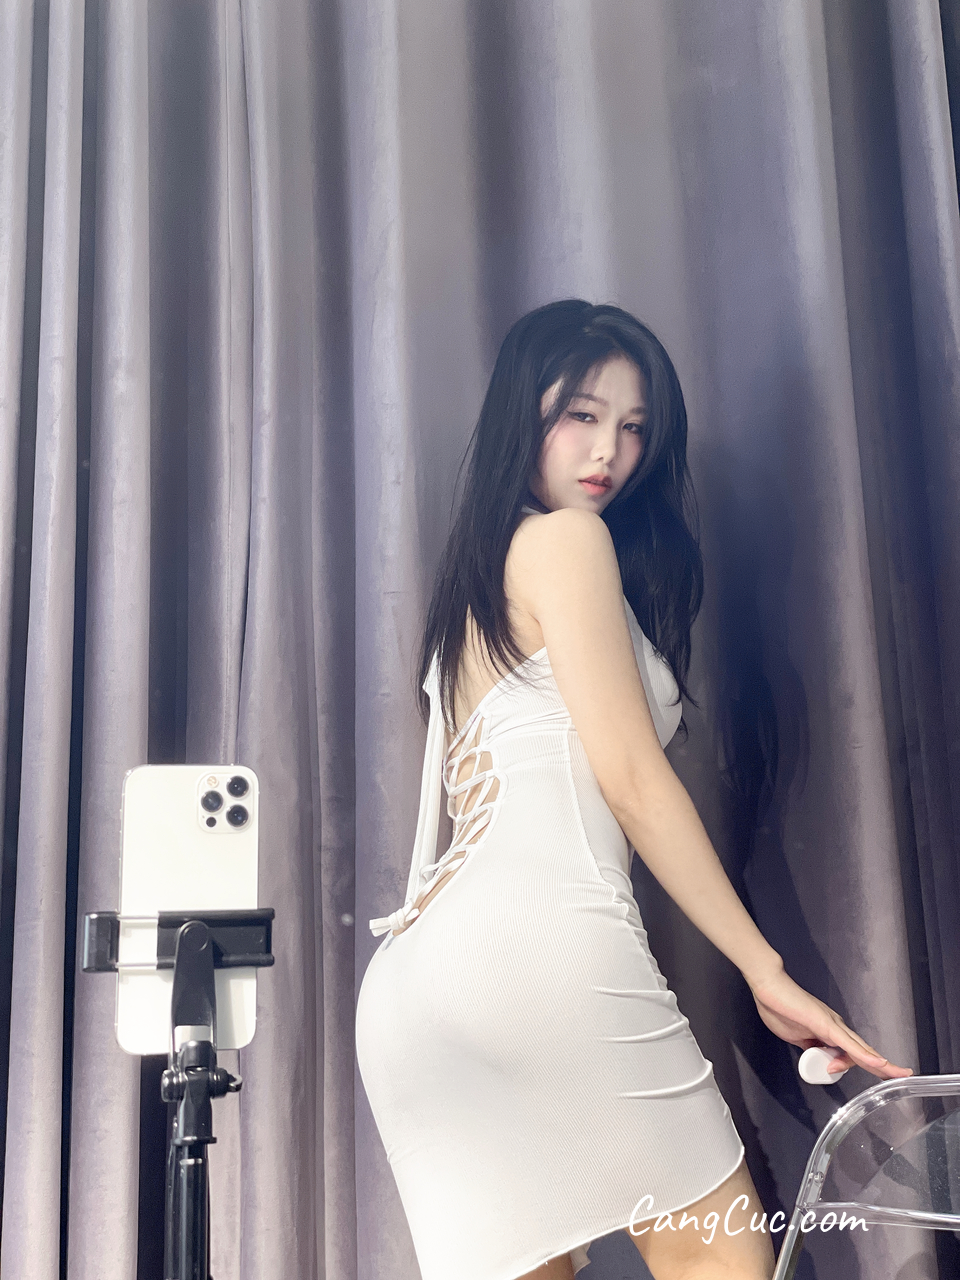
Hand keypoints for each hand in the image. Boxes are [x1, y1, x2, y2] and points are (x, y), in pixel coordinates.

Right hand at [747, 966, 912, 1079]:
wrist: (768, 986)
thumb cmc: (777, 1008)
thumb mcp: (795, 1038)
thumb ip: (809, 1047)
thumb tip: (816, 1057)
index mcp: (828, 1031)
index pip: (849, 1053)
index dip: (845, 1066)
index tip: (830, 1071)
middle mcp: (836, 1027)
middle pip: (862, 1052)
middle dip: (881, 1067)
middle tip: (901, 1075)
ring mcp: (834, 1025)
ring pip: (861, 1050)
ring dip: (878, 1064)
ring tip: (897, 1073)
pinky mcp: (828, 1025)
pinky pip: (850, 1045)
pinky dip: (865, 1056)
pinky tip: (880, 1063)